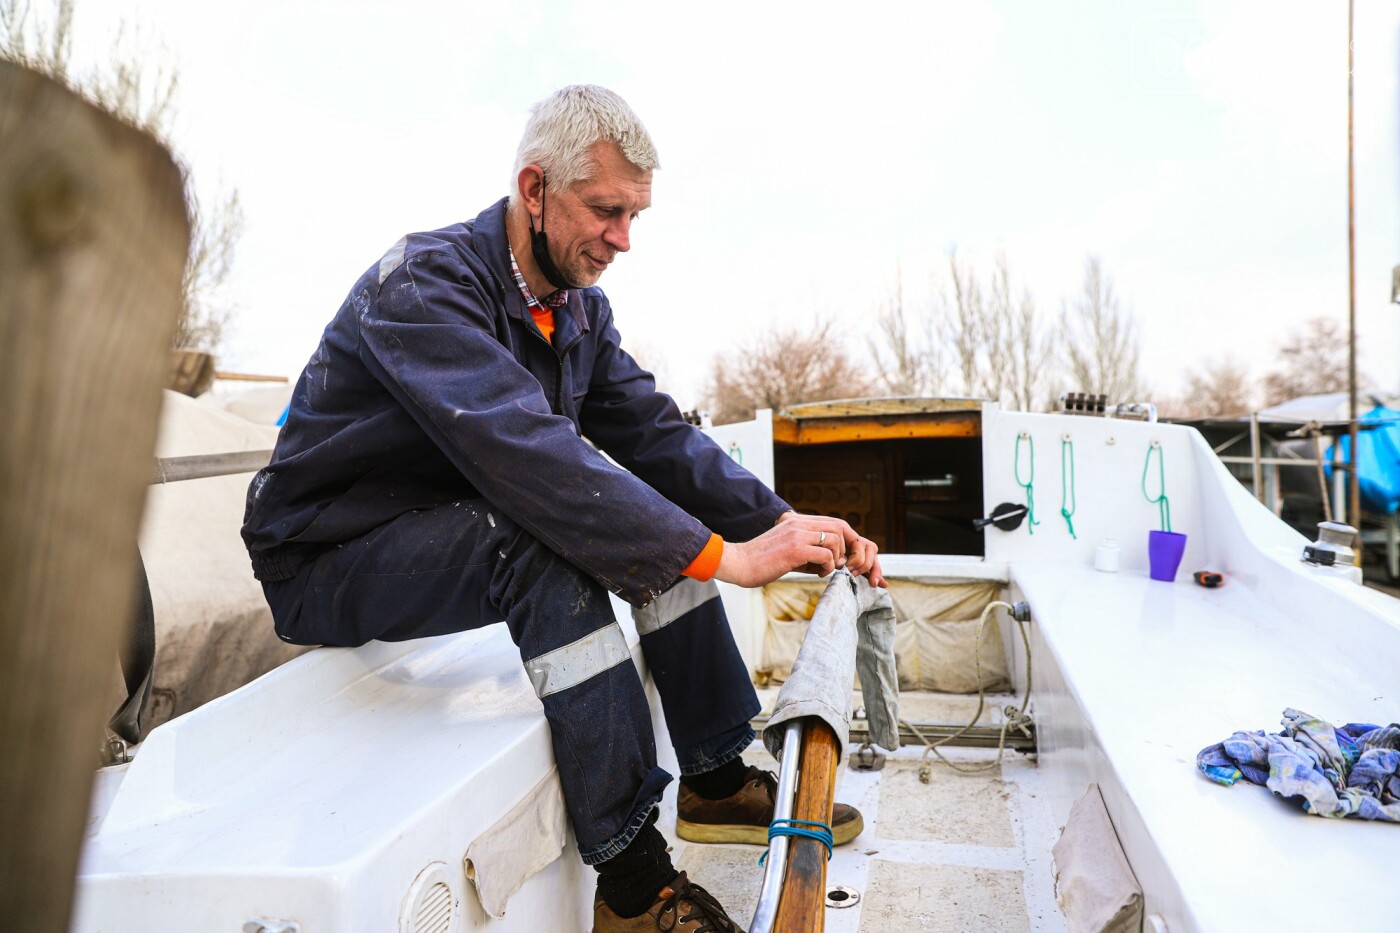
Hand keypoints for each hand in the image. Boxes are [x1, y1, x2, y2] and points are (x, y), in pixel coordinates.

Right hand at [713, 512, 885, 588]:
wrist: (738, 563)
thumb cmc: (761, 561)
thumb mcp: (787, 550)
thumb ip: (808, 550)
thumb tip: (832, 560)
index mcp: (796, 521)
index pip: (834, 522)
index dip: (846, 538)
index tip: (844, 556)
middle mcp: (798, 523)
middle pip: (840, 527)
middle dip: (847, 548)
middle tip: (840, 565)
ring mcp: (797, 534)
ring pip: (835, 540)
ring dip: (836, 559)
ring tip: (825, 570)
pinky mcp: (795, 549)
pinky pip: (826, 555)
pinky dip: (828, 567)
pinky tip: (819, 574)